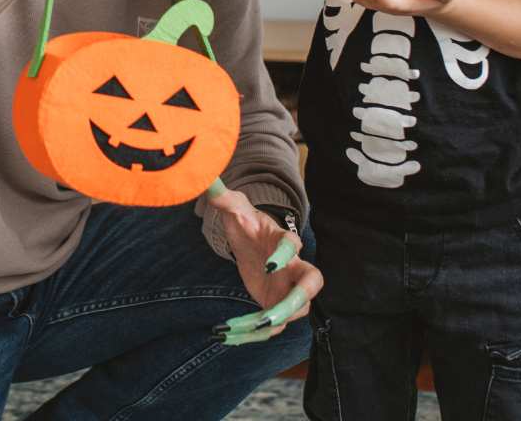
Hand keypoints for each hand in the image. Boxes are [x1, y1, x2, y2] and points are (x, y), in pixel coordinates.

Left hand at [207, 187, 322, 345]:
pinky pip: (271, 326)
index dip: (285, 256)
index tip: (269, 265)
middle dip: (296, 302)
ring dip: (268, 324)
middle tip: (271, 316)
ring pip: (291, 312)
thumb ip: (226, 199)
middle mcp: (294, 267)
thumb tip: (210, 184)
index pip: (294, 246)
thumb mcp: (235, 209)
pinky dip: (252, 334)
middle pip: (311, 285)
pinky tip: (227, 336)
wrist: (251, 242)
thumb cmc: (247, 222)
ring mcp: (289, 289)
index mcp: (285, 240)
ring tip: (237, 329)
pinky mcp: (277, 305)